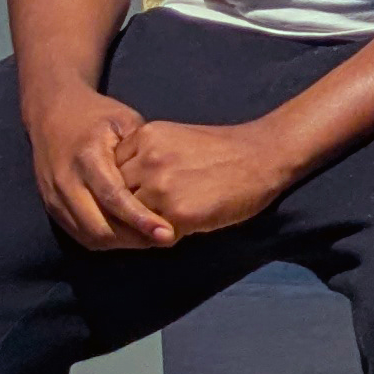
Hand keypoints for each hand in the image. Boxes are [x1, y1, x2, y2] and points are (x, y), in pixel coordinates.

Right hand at [25, 86, 172, 250]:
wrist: (52, 113)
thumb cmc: (98, 116)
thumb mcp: (125, 121)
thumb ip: (143, 152)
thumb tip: (168, 186)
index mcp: (87, 157)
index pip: (114, 198)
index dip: (140, 219)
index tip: (166, 232)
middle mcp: (67, 181)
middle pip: (100, 226)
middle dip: (134, 239)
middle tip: (163, 238)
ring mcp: (55, 196)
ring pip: (89, 235)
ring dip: (121, 243)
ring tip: (149, 239)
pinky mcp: (51, 206)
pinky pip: (79, 234)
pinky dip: (105, 240)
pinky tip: (127, 235)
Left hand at [108, 116, 303, 241]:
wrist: (263, 156)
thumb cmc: (223, 151)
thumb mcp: (174, 139)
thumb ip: (145, 158)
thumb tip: (121, 192)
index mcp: (144, 137)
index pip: (110, 172)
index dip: (123, 188)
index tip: (138, 196)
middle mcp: (146, 159)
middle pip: (115, 197)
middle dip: (128, 209)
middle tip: (147, 217)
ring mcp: (160, 186)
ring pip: (131, 218)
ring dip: (143, 227)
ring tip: (165, 225)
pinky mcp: (178, 211)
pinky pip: (154, 234)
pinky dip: (165, 236)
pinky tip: (184, 228)